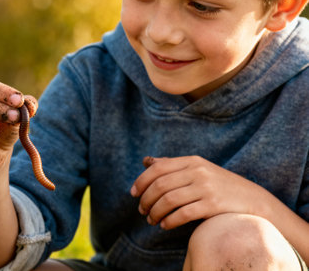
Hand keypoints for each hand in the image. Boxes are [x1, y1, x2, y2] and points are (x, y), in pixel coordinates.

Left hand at [131, 156, 269, 229]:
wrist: (253, 200)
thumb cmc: (219, 185)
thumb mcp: (197, 169)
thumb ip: (172, 165)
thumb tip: (146, 161)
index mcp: (192, 161)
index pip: (157, 168)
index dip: (141, 181)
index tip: (133, 194)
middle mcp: (198, 171)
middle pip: (160, 185)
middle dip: (146, 200)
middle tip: (142, 211)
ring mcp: (206, 187)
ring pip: (168, 200)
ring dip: (155, 213)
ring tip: (151, 220)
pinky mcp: (213, 205)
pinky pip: (183, 214)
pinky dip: (169, 221)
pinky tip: (165, 225)